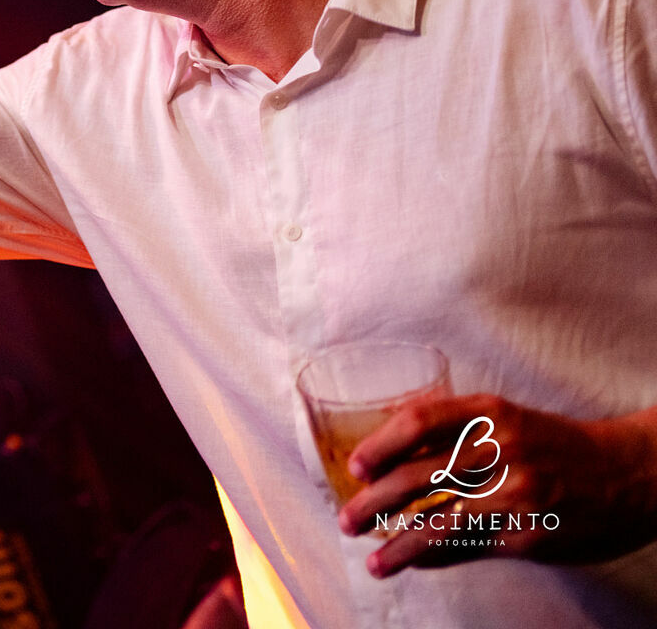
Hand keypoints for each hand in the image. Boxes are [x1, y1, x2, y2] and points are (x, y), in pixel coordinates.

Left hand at [338, 393, 656, 577]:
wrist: (629, 476)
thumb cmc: (555, 445)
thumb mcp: (507, 418)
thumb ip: (453, 424)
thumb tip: (386, 437)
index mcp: (491, 413)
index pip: (420, 421)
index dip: (380, 444)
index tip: (355, 467)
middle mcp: (501, 450)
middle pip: (420, 475)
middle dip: (375, 501)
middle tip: (347, 517)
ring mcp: (516, 495)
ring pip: (440, 522)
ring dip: (399, 544)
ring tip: (373, 559)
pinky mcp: (529, 536)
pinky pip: (468, 548)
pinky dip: (434, 558)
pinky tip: (411, 562)